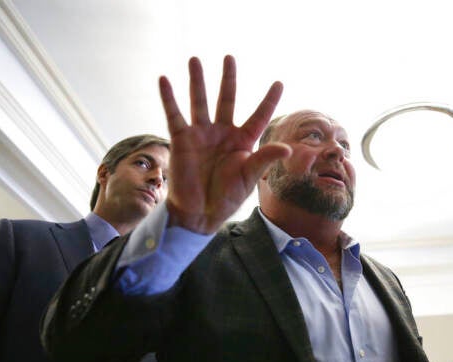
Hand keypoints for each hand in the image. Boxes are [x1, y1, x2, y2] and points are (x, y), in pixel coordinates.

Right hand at [159, 55, 291, 232]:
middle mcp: (223, 133)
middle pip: (227, 100)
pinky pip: (174, 115)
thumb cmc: (226, 197)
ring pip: (200, 101)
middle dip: (229, 79)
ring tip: (195, 59)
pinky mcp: (181, 139)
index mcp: (243, 142)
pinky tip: (164, 79)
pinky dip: (169, 98)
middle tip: (229, 57)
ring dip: (198, 81)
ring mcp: (201, 134)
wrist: (199, 212)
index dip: (269, 100)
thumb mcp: (249, 178)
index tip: (279, 82)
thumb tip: (287, 149)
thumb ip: (265, 159)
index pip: (259, 116)